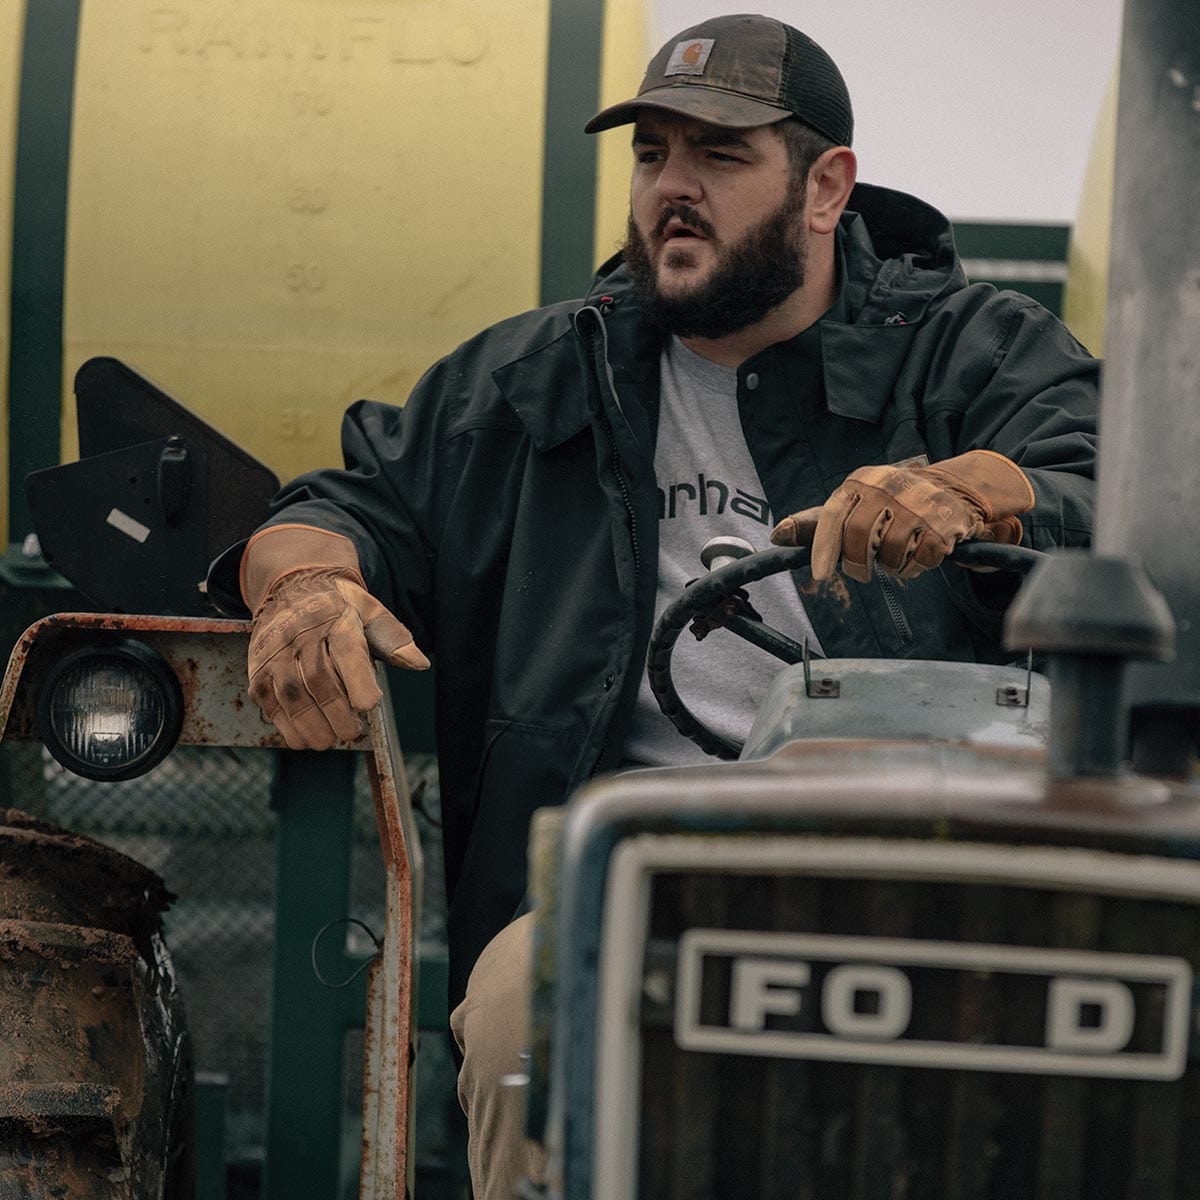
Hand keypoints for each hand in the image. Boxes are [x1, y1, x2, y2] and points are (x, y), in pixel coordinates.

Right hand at [241, 525, 428, 749]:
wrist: (291, 587)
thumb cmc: (339, 607)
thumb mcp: (370, 611)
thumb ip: (393, 638)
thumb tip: (420, 664)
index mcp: (335, 618)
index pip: (347, 651)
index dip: (358, 682)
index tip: (369, 705)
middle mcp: (301, 633)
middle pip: (319, 679)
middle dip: (337, 713)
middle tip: (352, 731)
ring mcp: (275, 652)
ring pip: (292, 694)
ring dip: (312, 725)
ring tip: (330, 740)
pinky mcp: (258, 669)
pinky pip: (269, 702)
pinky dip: (287, 726)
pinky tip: (305, 738)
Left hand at [770, 450, 1033, 582]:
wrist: (954, 490)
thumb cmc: (892, 502)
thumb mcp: (856, 502)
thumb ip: (818, 522)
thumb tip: (777, 535)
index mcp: (862, 481)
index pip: (834, 514)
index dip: (824, 547)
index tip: (820, 576)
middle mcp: (889, 487)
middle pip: (859, 538)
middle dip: (857, 563)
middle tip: (861, 572)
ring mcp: (918, 504)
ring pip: (889, 553)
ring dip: (889, 566)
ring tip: (895, 556)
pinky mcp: (944, 523)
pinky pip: (919, 560)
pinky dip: (915, 567)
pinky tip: (918, 555)